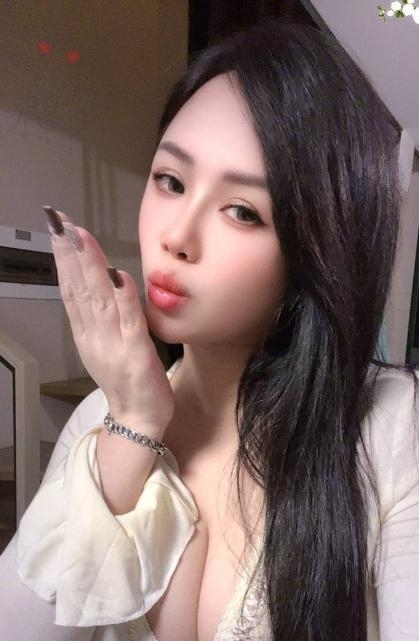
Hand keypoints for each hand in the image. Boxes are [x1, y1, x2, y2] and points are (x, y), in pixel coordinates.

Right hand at [45, 207, 174, 430]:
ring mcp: (114, 344)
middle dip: (69, 252)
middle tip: (58, 221)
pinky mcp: (137, 353)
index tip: (56, 227)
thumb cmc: (126, 378)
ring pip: (99, 299)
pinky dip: (122, 298)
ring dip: (89, 266)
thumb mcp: (105, 343)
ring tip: (80, 237)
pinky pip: (129, 321)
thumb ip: (100, 314)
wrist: (138, 418)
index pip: (70, 287)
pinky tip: (116, 275)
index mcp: (86, 331)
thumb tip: (98, 279)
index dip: (63, 257)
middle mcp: (94, 335)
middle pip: (78, 288)